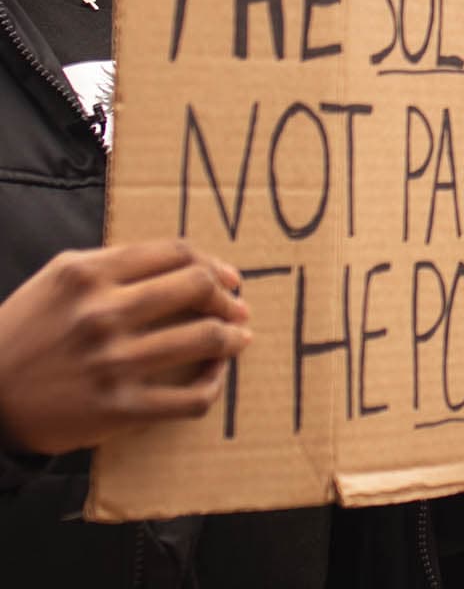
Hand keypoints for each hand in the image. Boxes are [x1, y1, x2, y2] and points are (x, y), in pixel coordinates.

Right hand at [0, 240, 251, 455]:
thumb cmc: (26, 333)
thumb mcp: (59, 280)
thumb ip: (115, 264)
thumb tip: (184, 263)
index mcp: (89, 275)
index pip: (177, 253)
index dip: (213, 264)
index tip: (228, 279)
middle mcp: (103, 313)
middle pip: (198, 287)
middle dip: (228, 297)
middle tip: (237, 308)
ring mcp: (113, 362)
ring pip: (204, 339)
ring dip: (232, 338)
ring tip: (238, 338)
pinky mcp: (119, 408)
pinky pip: (191, 397)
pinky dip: (213, 385)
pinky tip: (214, 377)